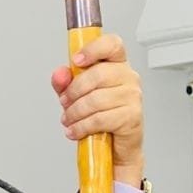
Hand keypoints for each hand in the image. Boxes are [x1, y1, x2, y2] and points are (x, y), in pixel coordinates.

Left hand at [50, 33, 144, 185]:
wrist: (115, 147)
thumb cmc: (99, 115)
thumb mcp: (76, 95)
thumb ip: (65, 82)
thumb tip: (60, 74)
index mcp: (117, 64)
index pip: (112, 44)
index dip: (94, 49)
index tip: (76, 60)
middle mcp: (129, 77)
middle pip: (98, 75)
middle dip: (74, 91)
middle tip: (65, 102)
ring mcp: (133, 97)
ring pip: (96, 99)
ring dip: (75, 112)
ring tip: (68, 120)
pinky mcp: (132, 117)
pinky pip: (100, 119)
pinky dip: (82, 126)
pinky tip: (75, 130)